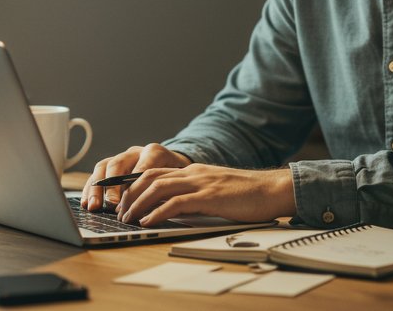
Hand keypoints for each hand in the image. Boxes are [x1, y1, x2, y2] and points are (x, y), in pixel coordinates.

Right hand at [80, 143, 191, 210]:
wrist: (172, 164)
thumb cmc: (175, 174)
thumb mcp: (177, 178)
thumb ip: (167, 186)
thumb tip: (154, 206)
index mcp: (154, 152)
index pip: (142, 165)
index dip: (134, 182)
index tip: (130, 198)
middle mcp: (134, 153)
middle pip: (117, 164)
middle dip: (111, 186)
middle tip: (110, 203)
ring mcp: (121, 158)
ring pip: (103, 168)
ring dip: (95, 188)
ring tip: (93, 206)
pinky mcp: (111, 167)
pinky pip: (96, 175)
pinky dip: (89, 189)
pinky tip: (86, 203)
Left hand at [115, 164, 294, 226]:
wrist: (272, 190)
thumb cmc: (249, 194)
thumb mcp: (216, 191)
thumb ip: (195, 195)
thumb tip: (174, 209)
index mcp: (195, 171)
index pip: (155, 172)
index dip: (134, 183)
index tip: (122, 198)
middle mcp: (194, 173)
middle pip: (150, 177)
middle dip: (130, 194)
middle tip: (120, 211)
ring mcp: (201, 183)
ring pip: (158, 188)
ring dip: (138, 204)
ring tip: (128, 218)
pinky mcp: (209, 197)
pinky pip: (176, 203)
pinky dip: (157, 212)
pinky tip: (148, 221)